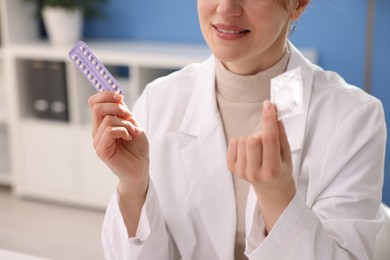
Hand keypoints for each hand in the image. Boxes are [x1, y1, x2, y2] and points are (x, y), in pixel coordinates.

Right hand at [89, 91, 148, 235]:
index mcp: (103, 123)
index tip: (120, 95)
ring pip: (106, 118)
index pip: (94, 102)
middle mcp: (97, 131)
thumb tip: (118, 97)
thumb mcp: (133, 125)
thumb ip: (123, 113)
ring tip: (132, 132)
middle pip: (96, 106)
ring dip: (125, 122)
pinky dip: (123, 130)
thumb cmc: (137, 149)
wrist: (140, 169)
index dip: (105, 94)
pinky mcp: (102, 150)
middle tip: (128, 115)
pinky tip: (129, 137)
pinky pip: (109, 131)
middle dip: (116, 106)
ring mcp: (98, 141)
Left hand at [227, 100, 295, 231]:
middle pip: (252, 139)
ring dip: (251, 139)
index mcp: (273, 170)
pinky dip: (240, 142)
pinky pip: (233, 143)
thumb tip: (275, 114)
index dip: (269, 120)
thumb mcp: (287, 154)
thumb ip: (281, 134)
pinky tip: (248, 150)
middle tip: (265, 141)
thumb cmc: (280, 170)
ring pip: (242, 140)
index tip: (269, 105)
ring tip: (258, 149)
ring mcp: (242, 172)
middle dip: (260, 134)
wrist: (271, 188)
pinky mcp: (233, 168)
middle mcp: (256, 173)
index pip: (269, 140)